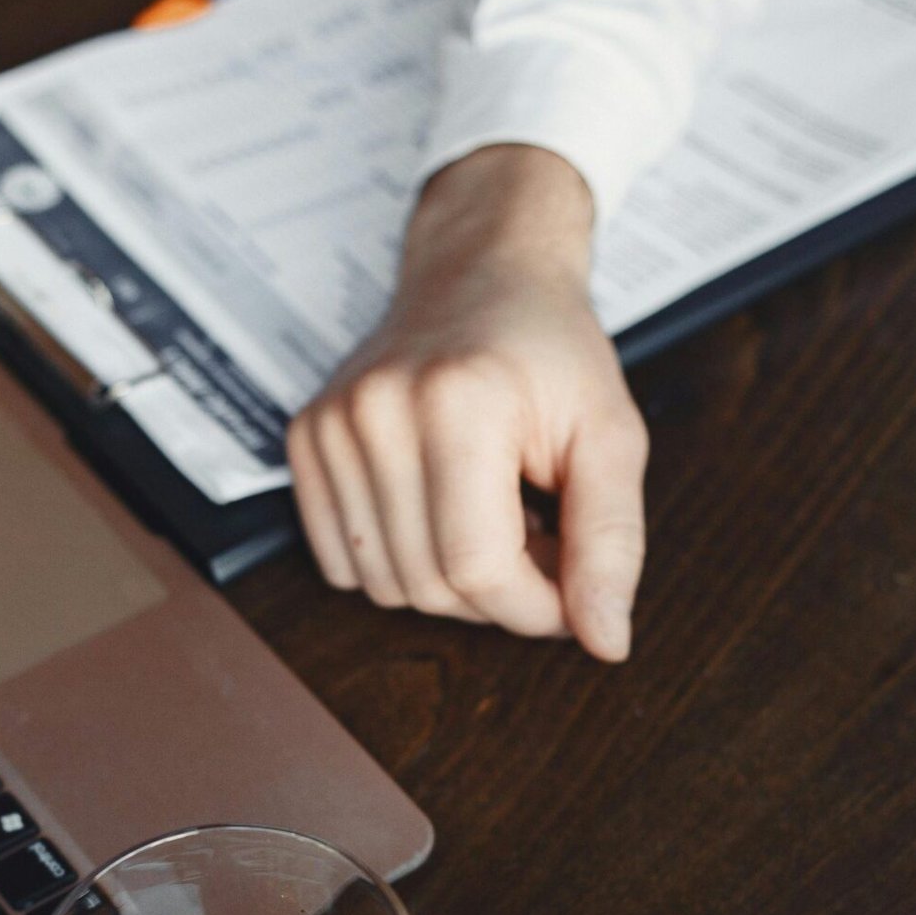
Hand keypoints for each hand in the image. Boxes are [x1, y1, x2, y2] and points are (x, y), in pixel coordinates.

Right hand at [287, 145, 647, 660]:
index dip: (532, 607)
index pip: (478, 568)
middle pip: (429, 586)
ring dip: (448, 582)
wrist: (480, 273)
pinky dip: (396, 563)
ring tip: (493, 521)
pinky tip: (437, 513)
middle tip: (539, 545)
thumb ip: (611, 541)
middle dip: (498, 596)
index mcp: (459, 402)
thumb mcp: (611, 435)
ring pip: (384, 585)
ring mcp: (330, 425)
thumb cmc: (549, 353)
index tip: (569, 594)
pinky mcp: (304, 439)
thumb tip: (604, 641)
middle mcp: (378, 412)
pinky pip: (341, 563)